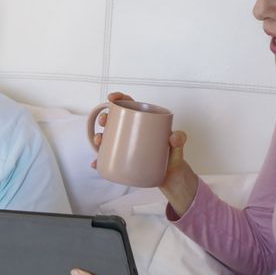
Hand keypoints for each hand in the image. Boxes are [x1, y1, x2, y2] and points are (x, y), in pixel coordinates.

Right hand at [90, 92, 197, 214]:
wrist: (171, 177)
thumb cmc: (174, 156)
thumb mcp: (178, 146)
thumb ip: (180, 139)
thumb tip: (173, 137)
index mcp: (144, 122)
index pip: (130, 105)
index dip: (119, 98)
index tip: (112, 98)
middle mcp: (133, 133)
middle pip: (115, 121)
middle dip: (105, 118)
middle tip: (104, 121)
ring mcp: (127, 146)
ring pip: (108, 139)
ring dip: (99, 138)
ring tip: (99, 141)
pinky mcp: (124, 160)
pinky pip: (109, 158)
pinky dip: (101, 161)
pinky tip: (96, 162)